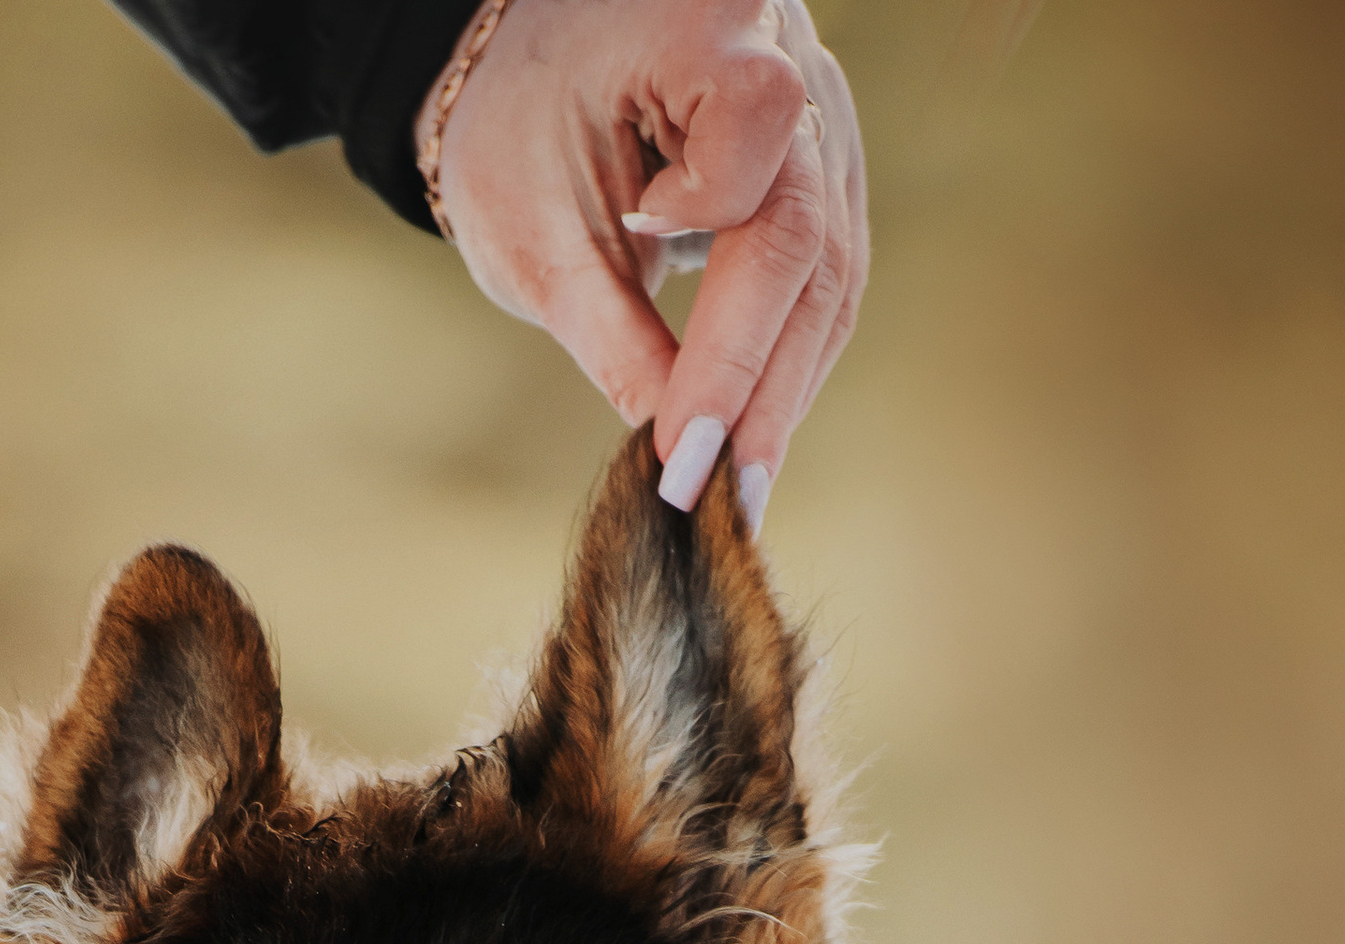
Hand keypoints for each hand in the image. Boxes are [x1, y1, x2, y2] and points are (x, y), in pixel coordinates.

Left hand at [424, 0, 867, 529]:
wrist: (520, 54)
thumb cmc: (513, 121)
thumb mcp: (537, 234)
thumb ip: (613, 339)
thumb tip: (680, 452)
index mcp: (708, 29)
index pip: (753, 182)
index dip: (723, 323)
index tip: (672, 429)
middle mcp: (786, 53)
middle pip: (807, 238)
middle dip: (764, 381)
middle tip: (730, 495)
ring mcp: (816, 105)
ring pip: (831, 263)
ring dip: (787, 382)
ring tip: (745, 485)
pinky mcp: (818, 155)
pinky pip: (825, 266)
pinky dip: (788, 350)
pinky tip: (754, 427)